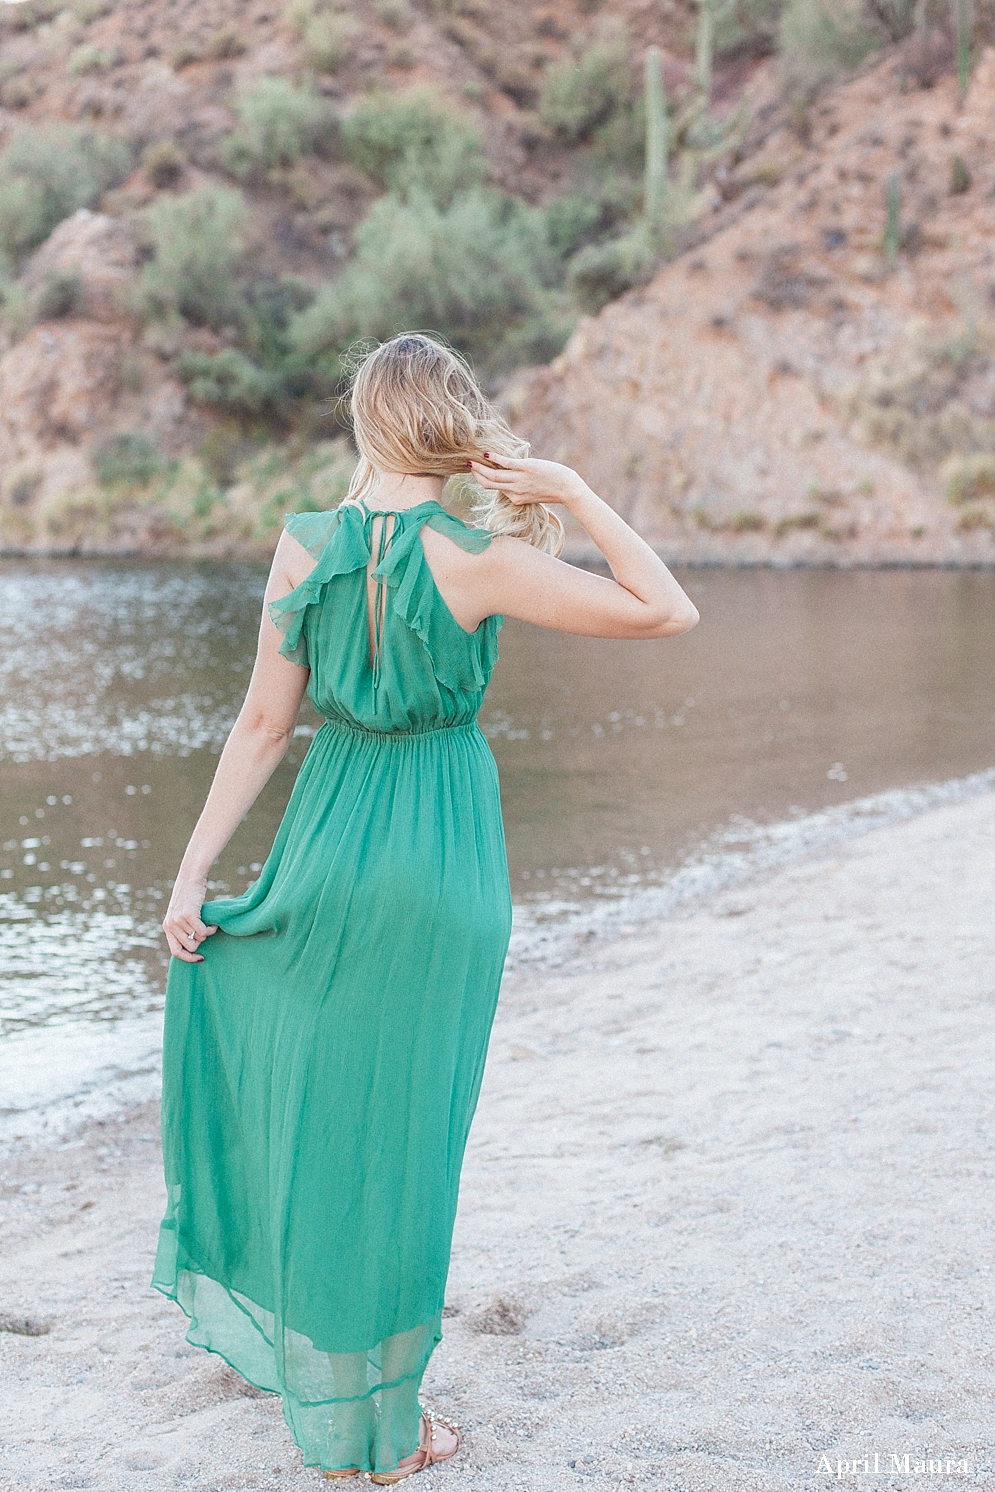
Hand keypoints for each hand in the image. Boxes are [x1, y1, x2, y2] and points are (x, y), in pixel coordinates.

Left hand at [162, 878, 217, 962]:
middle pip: (191, 947)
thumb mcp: (180, 914)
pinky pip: (203, 932)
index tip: (200, 958)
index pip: (175, 952)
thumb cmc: (189, 897)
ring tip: (208, 922)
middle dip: (201, 941)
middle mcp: (170, 925)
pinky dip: (211, 929)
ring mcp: (179, 920)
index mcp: (167, 927)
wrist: (190, 878)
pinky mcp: (188, 915)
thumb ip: (182, 929)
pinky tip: (212, 923)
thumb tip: (193, 947)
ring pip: (199, 938)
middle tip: (204, 930)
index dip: (189, 958)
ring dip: (206, 932)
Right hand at [469, 455, 589, 508]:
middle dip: (477, 475)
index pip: (496, 489)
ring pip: (493, 475)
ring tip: (472, 460)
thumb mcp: (534, 494)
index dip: (484, 481)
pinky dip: (494, 458)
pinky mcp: (525, 468)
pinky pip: (505, 463)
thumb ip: (522, 489)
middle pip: (489, 483)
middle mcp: (514, 491)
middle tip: (468, 465)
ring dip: (480, 467)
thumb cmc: (554, 489)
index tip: (477, 473)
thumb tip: (513, 478)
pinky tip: (486, 453)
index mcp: (516, 499)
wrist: (567, 489)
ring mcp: (519, 479)